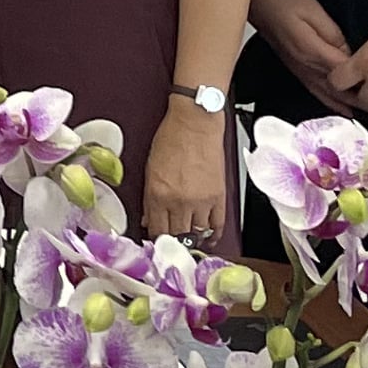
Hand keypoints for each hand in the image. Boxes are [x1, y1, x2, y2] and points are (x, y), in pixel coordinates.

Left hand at [143, 103, 229, 240]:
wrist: (195, 122)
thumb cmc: (171, 138)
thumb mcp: (149, 168)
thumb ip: (149, 197)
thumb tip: (149, 219)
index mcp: (157, 194)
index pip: (156, 230)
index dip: (157, 240)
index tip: (158, 243)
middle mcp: (178, 201)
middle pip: (176, 235)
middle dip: (174, 242)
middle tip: (173, 245)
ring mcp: (200, 201)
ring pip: (196, 234)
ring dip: (192, 239)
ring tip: (190, 242)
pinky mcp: (218, 197)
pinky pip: (217, 225)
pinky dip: (213, 235)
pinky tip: (209, 238)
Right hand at [249, 0, 361, 111]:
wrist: (263, 6)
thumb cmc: (287, 4)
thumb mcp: (314, 11)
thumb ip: (334, 34)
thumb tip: (350, 52)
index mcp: (312, 51)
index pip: (344, 72)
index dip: (364, 81)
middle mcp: (307, 67)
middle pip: (339, 90)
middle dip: (362, 99)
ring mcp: (302, 72)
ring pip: (329, 96)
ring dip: (350, 105)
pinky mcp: (299, 72)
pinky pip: (318, 94)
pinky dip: (333, 104)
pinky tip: (344, 110)